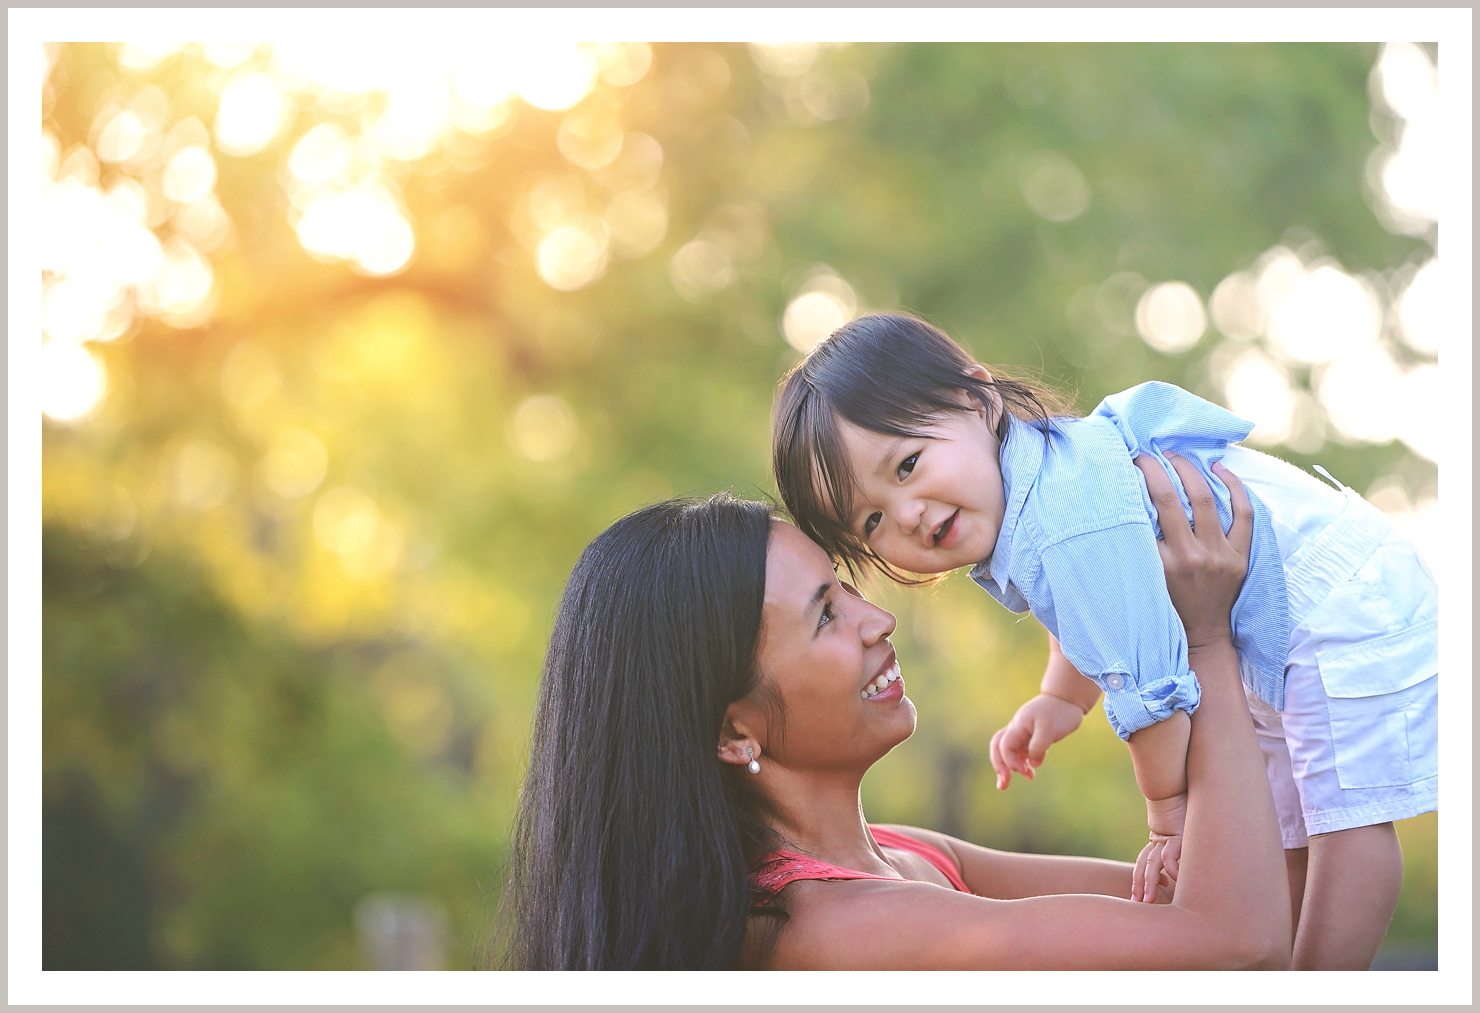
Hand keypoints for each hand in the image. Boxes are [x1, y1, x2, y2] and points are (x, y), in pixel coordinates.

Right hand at [988, 693, 1085, 789]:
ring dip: (1007, 767)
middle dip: (998, 766)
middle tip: (1003, 786)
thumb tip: (1032, 763)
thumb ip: (1038, 746)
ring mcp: (1023, 733)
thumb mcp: (1050, 729)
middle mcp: (1017, 729)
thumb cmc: (1059, 712)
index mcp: (1018, 725)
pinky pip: (1021, 752)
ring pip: (1008, 751)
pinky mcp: (1032, 737)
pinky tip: (1030, 772)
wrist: (1067, 699)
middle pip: (998, 747)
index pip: (1004, 746)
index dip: (1010, 761)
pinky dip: (1022, 763)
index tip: (1024, 771)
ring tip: (1007, 784)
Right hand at [1133, 454, 1251, 650]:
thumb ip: (1141, 546)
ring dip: (1190, 471)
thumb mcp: (1146, 577)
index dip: (1138, 481)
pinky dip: (1234, 488)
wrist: (1202, 635)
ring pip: (1206, 499)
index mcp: (1162, 562)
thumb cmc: (1166, 605)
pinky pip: (1244, 514)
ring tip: (1178, 455)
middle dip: (1158, 468)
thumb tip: (1130, 504)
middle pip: (1171, 498)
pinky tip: (1220, 469)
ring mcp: (1220, 555)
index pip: (1146, 511)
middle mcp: (1191, 556)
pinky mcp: (1241, 556)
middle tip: (1149, 453)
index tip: (1129, 463)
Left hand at [1134, 792, 1186, 901]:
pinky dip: (1171, 868)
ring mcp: (1167, 839)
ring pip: (1152, 864)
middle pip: (1144, 865)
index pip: (1145, 862)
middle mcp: (1160, 841)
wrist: (1179, 784)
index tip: (1139, 897)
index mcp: (1159, 839)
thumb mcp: (1185, 828)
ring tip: (1146, 901)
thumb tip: (1180, 867)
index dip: (1140, 878)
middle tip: (1136, 903)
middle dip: (1140, 885)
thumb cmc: (1187, 805)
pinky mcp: (1178, 836)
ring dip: (1149, 883)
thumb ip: (1181, 846)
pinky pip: (1170, 856)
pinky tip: (1172, 880)